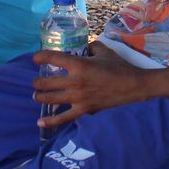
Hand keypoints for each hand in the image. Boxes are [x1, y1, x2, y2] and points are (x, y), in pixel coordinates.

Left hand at [32, 43, 147, 127]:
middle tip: (36, 81)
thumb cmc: (119, 66)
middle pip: (47, 82)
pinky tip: (40, 122)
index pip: (53, 58)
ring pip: (51, 99)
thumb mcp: (104, 51)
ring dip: (40, 96)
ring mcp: (78, 98)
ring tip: (37, 95)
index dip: (40, 57)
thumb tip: (84, 47)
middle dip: (37, 82)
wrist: (133, 86)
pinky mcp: (83, 110)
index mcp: (79, 65)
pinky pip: (63, 118)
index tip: (35, 58)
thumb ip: (91, 46)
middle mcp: (75, 82)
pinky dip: (50, 121)